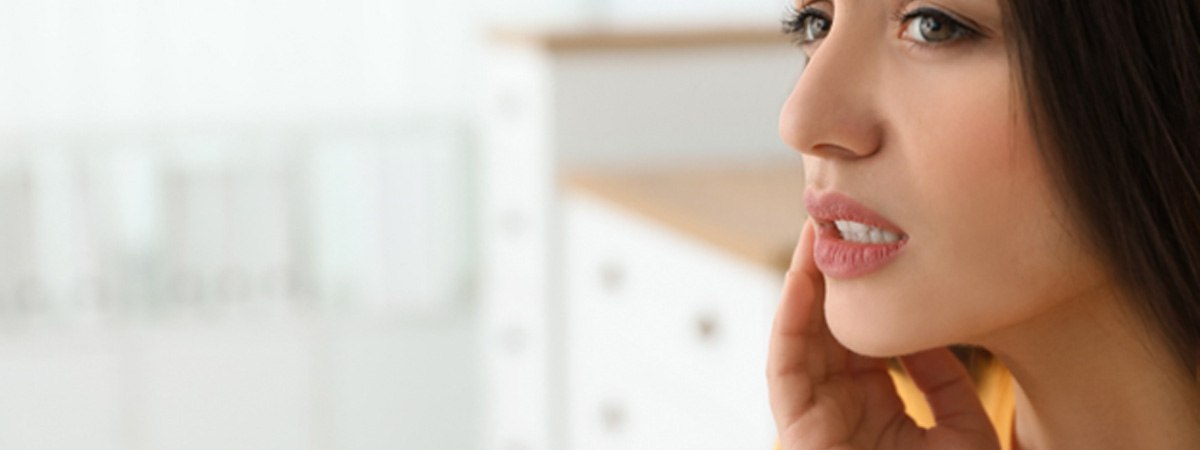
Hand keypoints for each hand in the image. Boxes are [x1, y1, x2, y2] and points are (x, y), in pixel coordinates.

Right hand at [767, 220, 999, 449]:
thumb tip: (926, 332)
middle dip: (827, 270)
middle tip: (836, 216)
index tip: (873, 239)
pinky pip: (784, 369)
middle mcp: (841, 404)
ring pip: (799, 337)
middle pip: (825, 324)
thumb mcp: (963, 428)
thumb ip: (946, 382)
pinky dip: (787, 323)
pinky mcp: (798, 429)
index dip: (860, 286)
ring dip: (802, 282)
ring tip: (813, 233)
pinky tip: (799, 279)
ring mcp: (817, 415)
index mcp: (876, 402)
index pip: (858, 332)